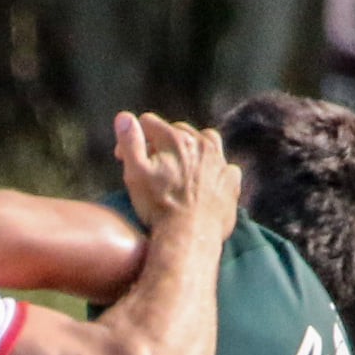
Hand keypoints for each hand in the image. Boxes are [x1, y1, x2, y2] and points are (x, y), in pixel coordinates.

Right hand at [114, 112, 239, 239]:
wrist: (189, 237)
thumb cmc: (159, 207)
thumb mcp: (135, 173)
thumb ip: (130, 141)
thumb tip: (124, 117)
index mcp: (174, 138)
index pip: (148, 124)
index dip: (134, 139)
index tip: (124, 159)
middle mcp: (200, 143)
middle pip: (176, 131)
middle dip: (161, 144)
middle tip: (151, 168)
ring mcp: (219, 161)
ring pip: (205, 141)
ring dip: (192, 149)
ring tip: (181, 168)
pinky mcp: (231, 181)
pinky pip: (225, 165)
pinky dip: (215, 169)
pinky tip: (206, 182)